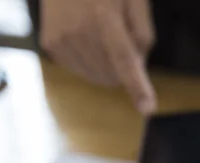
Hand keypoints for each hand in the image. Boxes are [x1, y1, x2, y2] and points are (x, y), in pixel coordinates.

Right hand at [40, 0, 156, 113]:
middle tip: (122, 38)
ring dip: (107, 66)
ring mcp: (61, 40)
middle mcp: (79, 32)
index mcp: (104, 17)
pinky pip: (80, 69)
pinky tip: (87, 36)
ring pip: (96, 77)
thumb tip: (137, 68)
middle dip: (124, 68)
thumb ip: (142, 34)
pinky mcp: (50, 45)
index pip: (125, 61)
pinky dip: (90, 61)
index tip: (148, 110)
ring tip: (103, 33)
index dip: (138, 87)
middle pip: (112, 75)